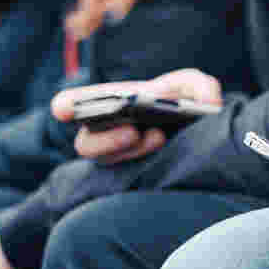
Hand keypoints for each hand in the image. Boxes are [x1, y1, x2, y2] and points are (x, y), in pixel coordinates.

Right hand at [51, 69, 222, 163]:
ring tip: (158, 137)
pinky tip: (167, 148)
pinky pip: (129, 183)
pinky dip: (148, 167)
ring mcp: (118, 157)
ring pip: (108, 163)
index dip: (66, 106)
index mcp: (108, 104)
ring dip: (130, 152)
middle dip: (105, 140)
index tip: (61, 109)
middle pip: (87, 145)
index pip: (74, 106)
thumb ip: (199, 86)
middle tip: (133, 131)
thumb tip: (206, 102)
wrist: (194, 133)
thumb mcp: (192, 86)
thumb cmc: (183, 102)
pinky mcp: (133, 178)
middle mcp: (106, 132)